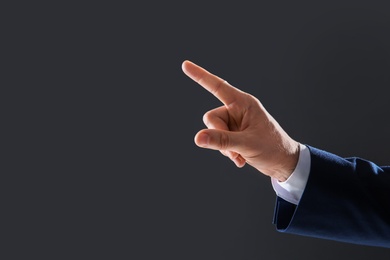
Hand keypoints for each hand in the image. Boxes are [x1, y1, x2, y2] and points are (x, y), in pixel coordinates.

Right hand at [182, 60, 299, 180]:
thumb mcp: (246, 144)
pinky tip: (240, 160)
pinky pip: (218, 140)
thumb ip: (221, 141)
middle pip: (211, 118)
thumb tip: (197, 138)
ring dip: (223, 147)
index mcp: (244, 103)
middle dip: (218, 136)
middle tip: (234, 149)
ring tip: (240, 155)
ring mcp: (235, 123)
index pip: (218, 87)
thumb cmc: (272, 148)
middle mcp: (237, 110)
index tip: (185, 65)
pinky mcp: (233, 134)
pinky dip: (227, 151)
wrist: (284, 163)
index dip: (200, 76)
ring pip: (213, 131)